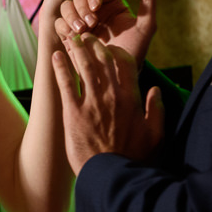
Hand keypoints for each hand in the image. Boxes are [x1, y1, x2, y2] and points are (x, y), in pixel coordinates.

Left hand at [50, 33, 164, 171]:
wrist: (111, 176)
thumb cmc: (133, 158)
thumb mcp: (155, 134)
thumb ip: (156, 110)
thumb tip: (156, 90)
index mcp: (131, 98)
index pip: (125, 63)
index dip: (116, 52)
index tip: (110, 49)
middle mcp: (111, 95)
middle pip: (102, 59)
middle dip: (94, 44)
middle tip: (86, 35)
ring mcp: (91, 103)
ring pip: (83, 66)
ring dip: (77, 49)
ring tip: (72, 38)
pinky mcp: (73, 112)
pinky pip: (65, 83)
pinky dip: (60, 67)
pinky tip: (55, 56)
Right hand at [56, 0, 156, 67]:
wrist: (117, 76)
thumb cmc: (134, 52)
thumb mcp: (145, 26)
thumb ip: (148, 1)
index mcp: (111, 3)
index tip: (96, 7)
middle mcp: (94, 10)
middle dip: (81, 6)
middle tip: (90, 24)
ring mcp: (80, 22)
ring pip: (66, 6)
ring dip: (71, 16)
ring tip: (81, 31)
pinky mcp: (69, 35)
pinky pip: (59, 23)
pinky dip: (64, 27)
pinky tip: (75, 38)